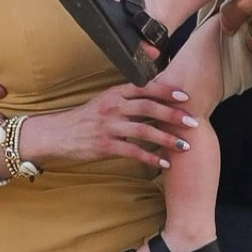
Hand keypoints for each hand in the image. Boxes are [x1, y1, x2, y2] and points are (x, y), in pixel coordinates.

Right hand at [22, 74, 195, 170]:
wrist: (58, 134)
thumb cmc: (86, 118)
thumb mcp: (105, 100)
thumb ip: (128, 97)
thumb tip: (155, 95)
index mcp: (115, 93)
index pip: (145, 88)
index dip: (167, 92)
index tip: (186, 97)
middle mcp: (113, 107)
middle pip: (149, 108)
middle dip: (173, 115)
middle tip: (193, 122)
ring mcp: (109, 126)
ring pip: (144, 130)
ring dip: (167, 138)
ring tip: (185, 146)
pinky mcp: (105, 146)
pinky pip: (133, 152)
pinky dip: (151, 157)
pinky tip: (164, 163)